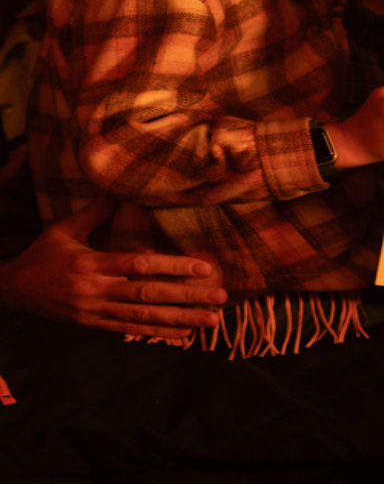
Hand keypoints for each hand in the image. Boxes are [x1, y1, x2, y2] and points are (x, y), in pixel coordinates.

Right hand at [0, 197, 226, 337]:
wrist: (12, 292)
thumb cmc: (43, 256)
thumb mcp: (66, 229)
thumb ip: (97, 212)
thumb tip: (122, 190)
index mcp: (93, 264)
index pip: (140, 266)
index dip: (173, 267)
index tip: (204, 269)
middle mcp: (98, 291)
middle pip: (149, 295)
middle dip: (187, 298)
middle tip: (220, 299)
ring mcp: (97, 312)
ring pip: (144, 317)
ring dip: (180, 320)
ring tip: (211, 320)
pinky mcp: (95, 326)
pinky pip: (131, 331)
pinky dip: (158, 333)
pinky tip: (183, 335)